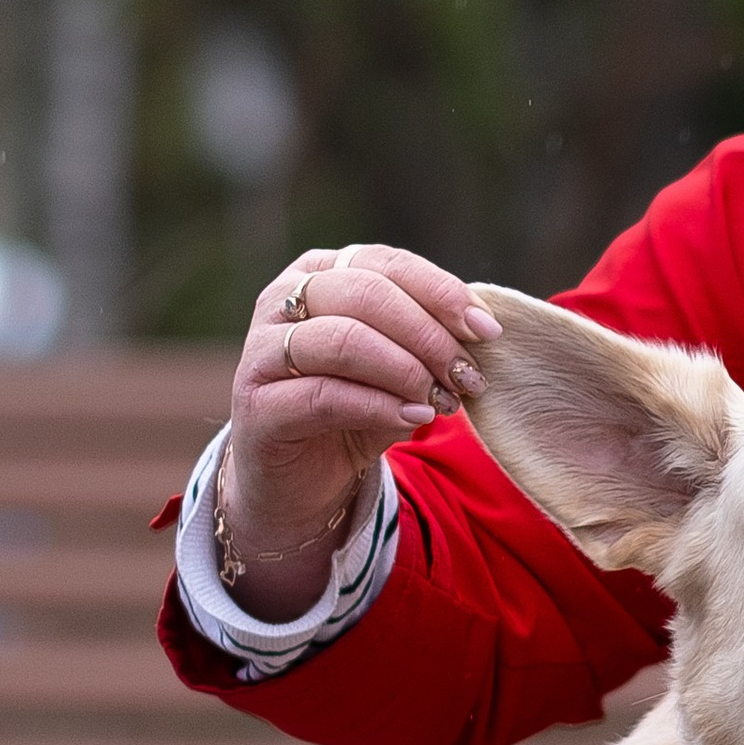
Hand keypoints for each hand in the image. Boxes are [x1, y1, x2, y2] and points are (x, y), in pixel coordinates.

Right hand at [219, 246, 501, 620]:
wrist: (301, 481)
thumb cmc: (355, 410)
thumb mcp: (400, 366)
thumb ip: (430, 338)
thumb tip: (484, 327)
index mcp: (319, 273)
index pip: (386, 263)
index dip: (441, 292)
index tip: (488, 330)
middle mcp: (281, 300)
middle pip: (366, 294)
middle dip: (430, 335)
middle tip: (469, 376)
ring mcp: (261, 351)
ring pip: (345, 340)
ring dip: (408, 370)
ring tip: (446, 401)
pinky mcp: (255, 404)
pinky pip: (325, 394)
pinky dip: (380, 405)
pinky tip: (415, 417)